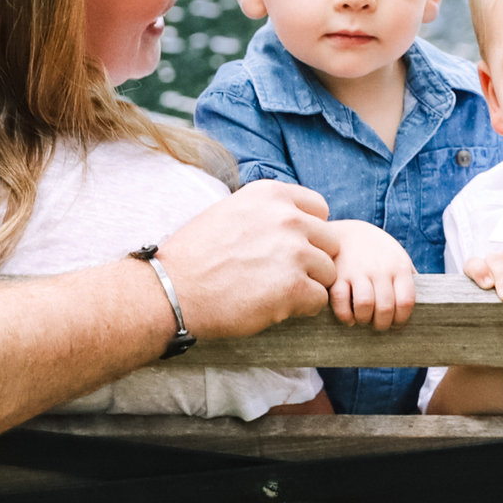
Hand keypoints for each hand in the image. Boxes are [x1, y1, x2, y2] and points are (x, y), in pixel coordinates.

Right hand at [155, 179, 337, 337]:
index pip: (320, 210)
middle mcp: (287, 218)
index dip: (309, 232)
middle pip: (329, 242)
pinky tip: (272, 305)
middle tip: (279, 275)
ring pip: (328, 272)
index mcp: (272, 194)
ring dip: (307, 285)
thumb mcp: (230, 212)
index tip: (288, 248)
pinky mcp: (295, 287)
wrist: (173, 291)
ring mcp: (294, 252)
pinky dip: (300, 308)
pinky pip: (318, 299)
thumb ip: (266, 213)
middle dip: (312, 260)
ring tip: (272, 291)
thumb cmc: (195, 256)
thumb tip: (296, 221)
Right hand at [323, 220, 416, 330]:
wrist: (348, 233)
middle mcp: (379, 269)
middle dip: (383, 324)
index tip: (397, 324)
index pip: (406, 301)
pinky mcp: (337, 275)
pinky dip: (345, 315)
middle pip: (386, 307)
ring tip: (364, 320)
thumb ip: (409, 279)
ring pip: (364, 305)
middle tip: (379, 325)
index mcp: (399, 267)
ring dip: (365, 319)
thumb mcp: (399, 259)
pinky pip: (340, 300)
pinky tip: (350, 318)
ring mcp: (357, 271)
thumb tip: (423, 304)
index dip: (402, 319)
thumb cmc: (379, 252)